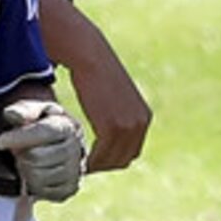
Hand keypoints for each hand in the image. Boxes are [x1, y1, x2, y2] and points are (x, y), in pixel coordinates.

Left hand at [0, 99, 86, 202]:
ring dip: (25, 170)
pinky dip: (33, 184)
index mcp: (69, 126)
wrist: (51, 144)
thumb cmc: (37, 124)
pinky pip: (44, 193)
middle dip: (20, 154)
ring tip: (26, 161)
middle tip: (17, 150)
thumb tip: (13, 115)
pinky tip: (34, 173)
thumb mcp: (31, 111)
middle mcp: (78, 149)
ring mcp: (76, 171)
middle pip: (37, 157)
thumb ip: (23, 110)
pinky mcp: (71, 188)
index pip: (45, 132)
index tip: (1, 141)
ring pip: (38, 177)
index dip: (20, 137)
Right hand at [37, 0, 150, 170]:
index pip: (131, 151)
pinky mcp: (113, 126)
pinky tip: (78, 160)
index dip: (112, 159)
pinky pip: (102, 155)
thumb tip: (103, 120)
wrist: (91, 56)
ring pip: (112, 160)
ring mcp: (129, 126)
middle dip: (103, 165)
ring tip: (77, 163)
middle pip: (124, 159)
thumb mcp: (114, 95)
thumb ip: (115, 111)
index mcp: (143, 117)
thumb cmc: (95, 72)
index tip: (92, 160)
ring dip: (95, 165)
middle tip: (82, 165)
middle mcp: (141, 123)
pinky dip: (91, 161)